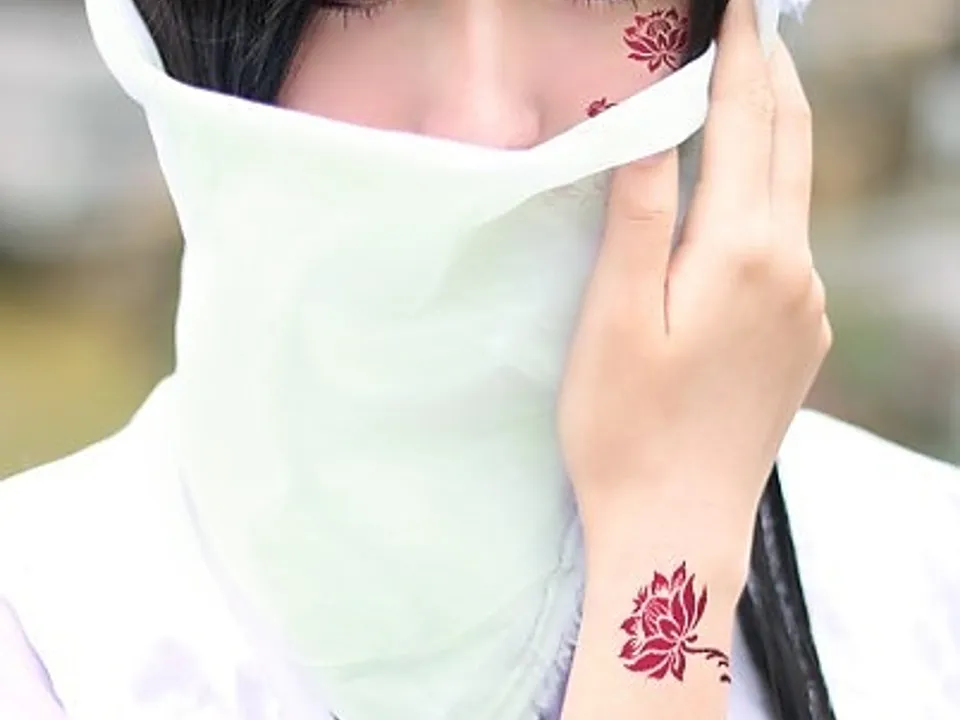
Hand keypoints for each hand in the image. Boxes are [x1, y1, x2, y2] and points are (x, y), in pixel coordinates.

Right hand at [558, 10, 829, 560]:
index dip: (740, 54)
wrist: (679, 525)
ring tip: (745, 96)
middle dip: (775, 76)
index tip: (735, 6)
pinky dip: (770, 201)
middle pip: (791, 145)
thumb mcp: (614, 317)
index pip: (746, 122)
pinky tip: (742, 205)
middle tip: (754, 27)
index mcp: (743, 253)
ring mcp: (807, 308)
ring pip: (796, 195)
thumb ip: (639, 216)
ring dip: (773, 137)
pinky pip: (793, 247)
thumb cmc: (627, 428)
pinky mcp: (802, 341)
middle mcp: (794, 271)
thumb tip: (652, 125)